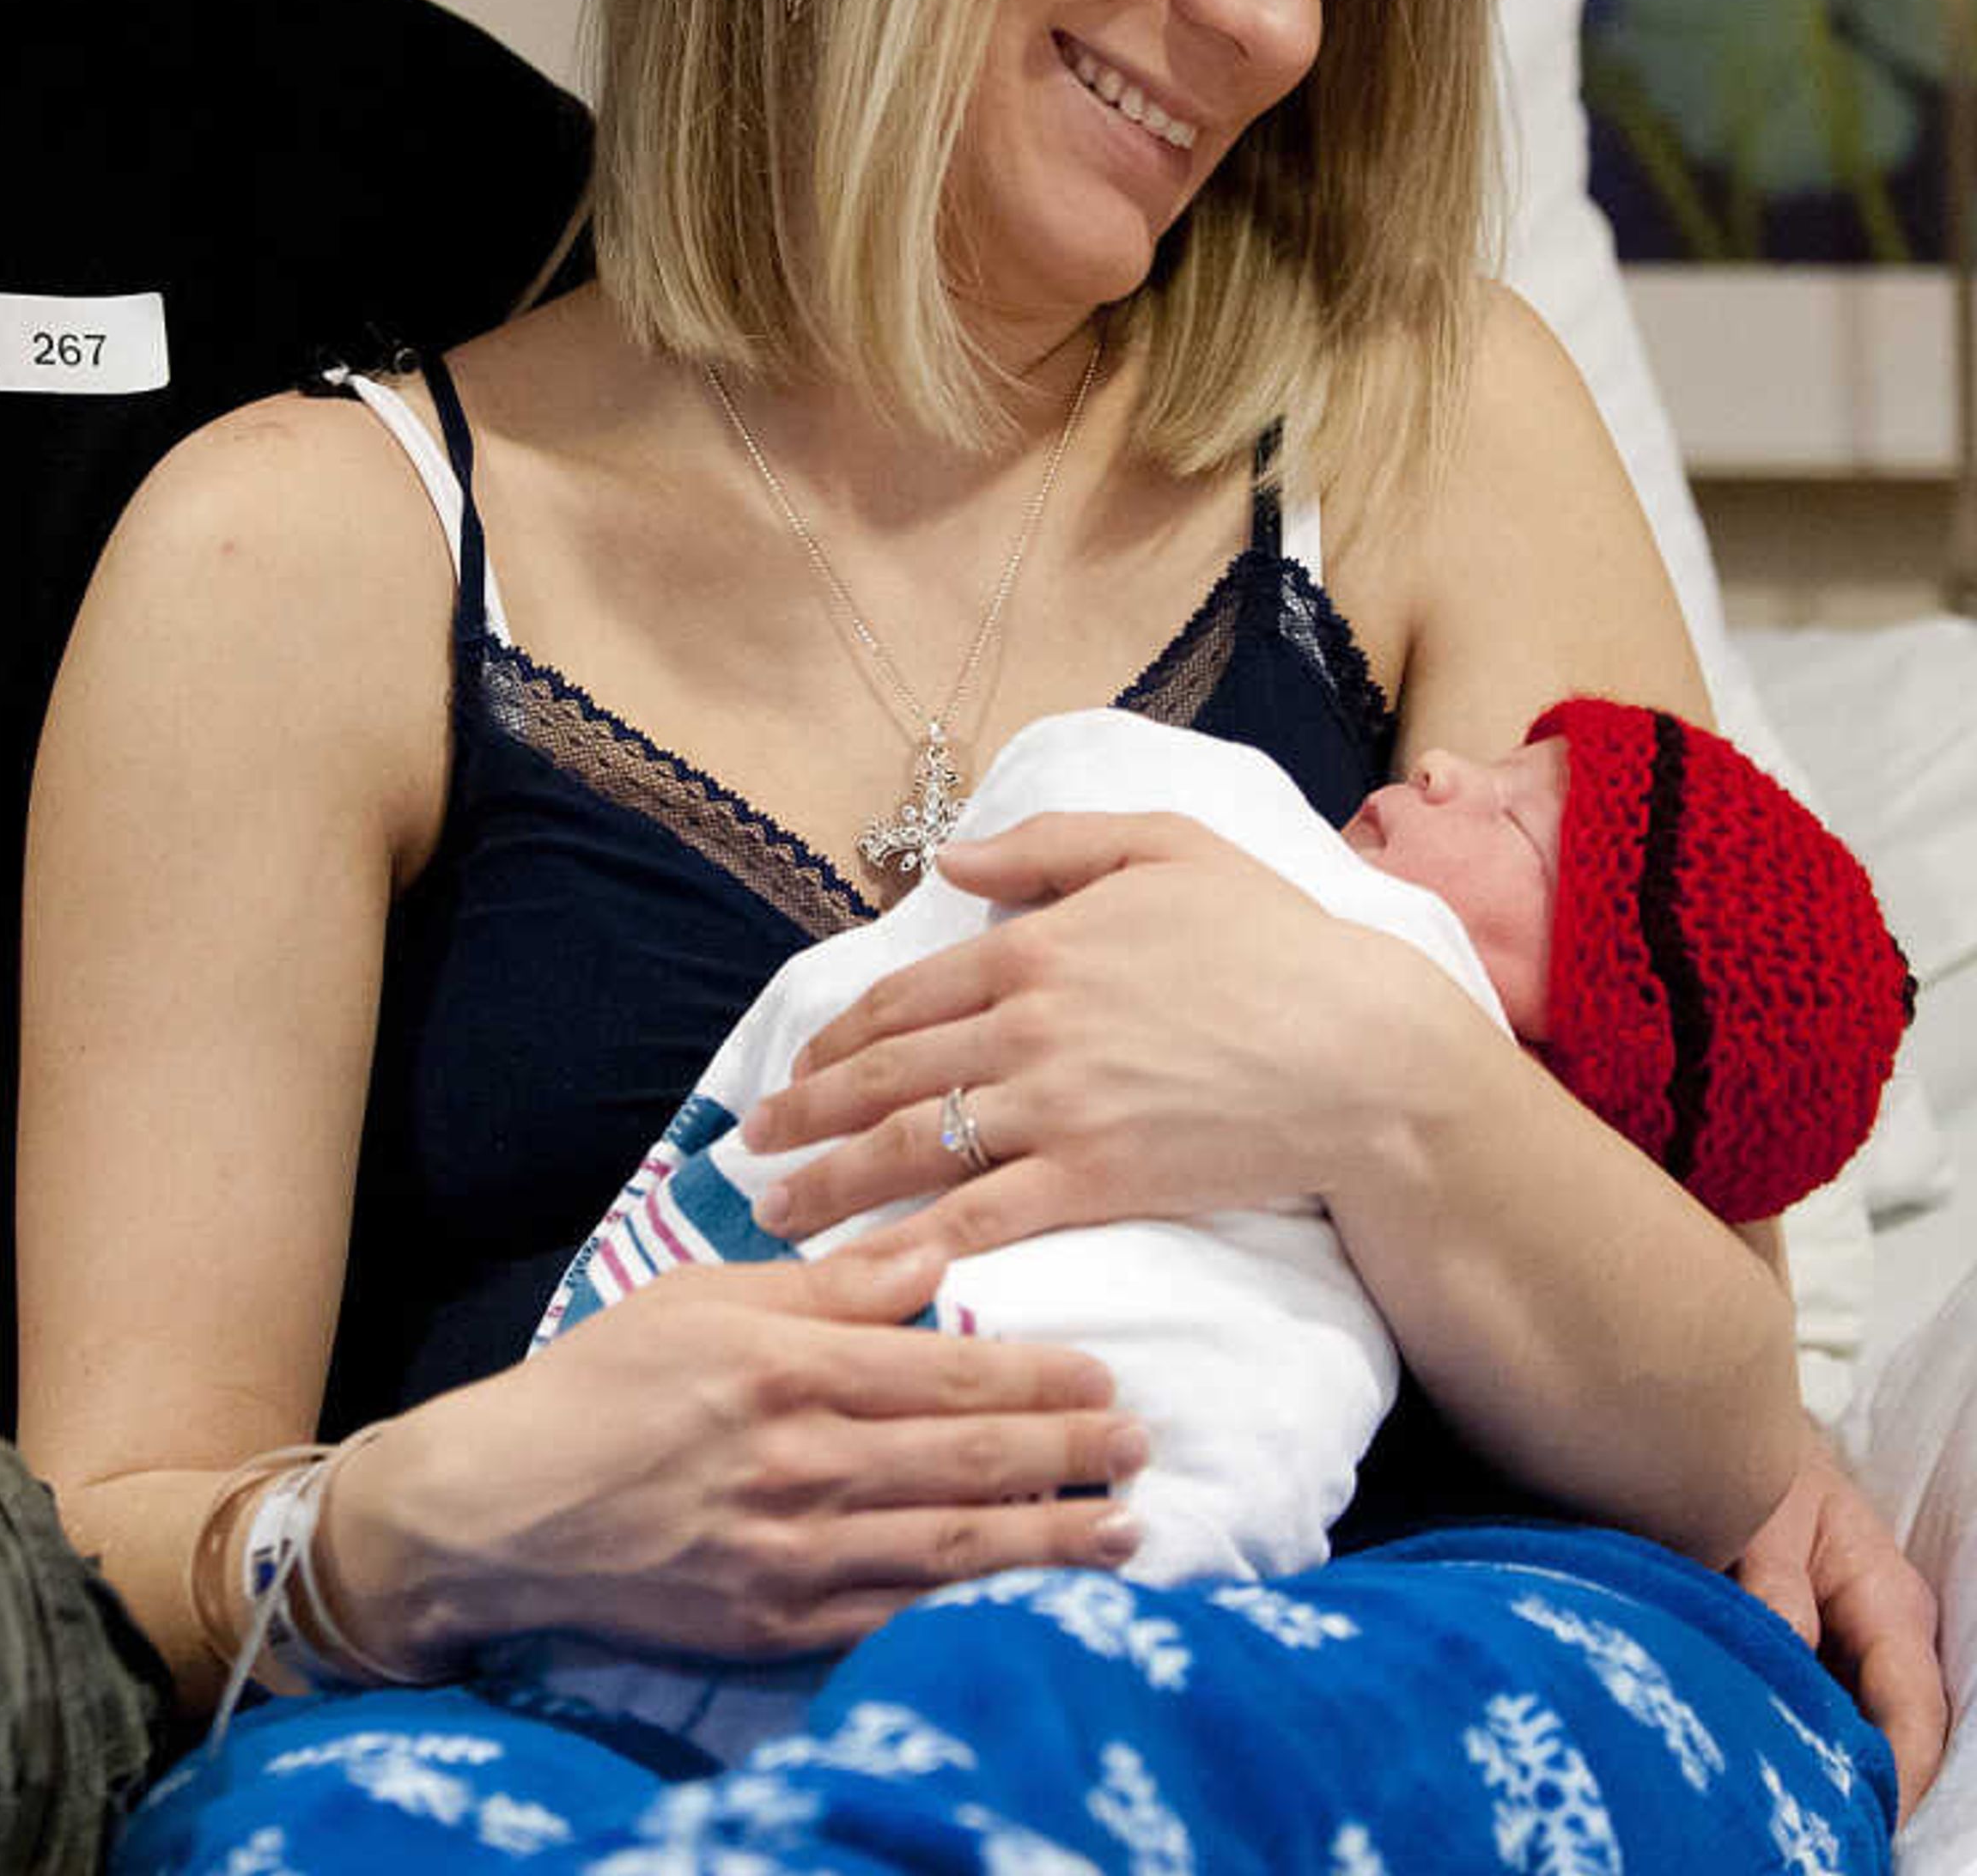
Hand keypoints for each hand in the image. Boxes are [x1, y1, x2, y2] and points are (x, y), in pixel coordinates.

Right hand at [337, 1235, 1149, 1665]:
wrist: (505, 1505)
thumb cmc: (602, 1381)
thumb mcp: (700, 1297)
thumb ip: (825, 1284)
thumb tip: (932, 1256)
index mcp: (782, 1366)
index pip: (944, 1373)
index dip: (1037, 1377)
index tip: (1105, 1374)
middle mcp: (799, 1461)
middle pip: (968, 1462)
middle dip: (1070, 1453)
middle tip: (1142, 1443)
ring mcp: (792, 1552)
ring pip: (954, 1547)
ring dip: (1052, 1536)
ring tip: (1126, 1525)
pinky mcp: (778, 1622)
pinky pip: (902, 1615)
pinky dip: (978, 1606)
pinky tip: (1034, 1593)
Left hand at [736, 812, 1447, 1251]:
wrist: (1364, 1052)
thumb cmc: (1274, 942)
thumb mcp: (1164, 847)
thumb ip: (1048, 844)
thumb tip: (948, 863)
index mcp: (1032, 948)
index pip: (901, 998)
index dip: (836, 1039)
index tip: (797, 1070)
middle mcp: (1025, 1026)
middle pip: (883, 1076)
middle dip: (803, 1115)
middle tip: (751, 1147)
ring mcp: (1056, 1106)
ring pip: (910, 1147)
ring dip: (829, 1183)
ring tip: (773, 1213)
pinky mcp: (1096, 1180)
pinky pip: (981, 1218)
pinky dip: (910, 1245)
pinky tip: (861, 1271)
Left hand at [1731, 1434, 1946, 1821]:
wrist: (1717, 1429)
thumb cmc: (1748, 1463)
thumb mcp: (1758, 1516)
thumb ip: (1772, 1587)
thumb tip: (1785, 1649)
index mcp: (1888, 1600)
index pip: (1915, 1710)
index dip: (1901, 1772)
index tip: (1869, 1816)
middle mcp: (1880, 1630)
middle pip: (1888, 1728)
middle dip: (1858, 1777)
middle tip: (1813, 1819)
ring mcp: (1846, 1642)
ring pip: (1848, 1720)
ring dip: (1818, 1752)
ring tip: (1778, 1789)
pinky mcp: (1806, 1646)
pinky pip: (1811, 1701)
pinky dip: (1787, 1724)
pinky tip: (1750, 1743)